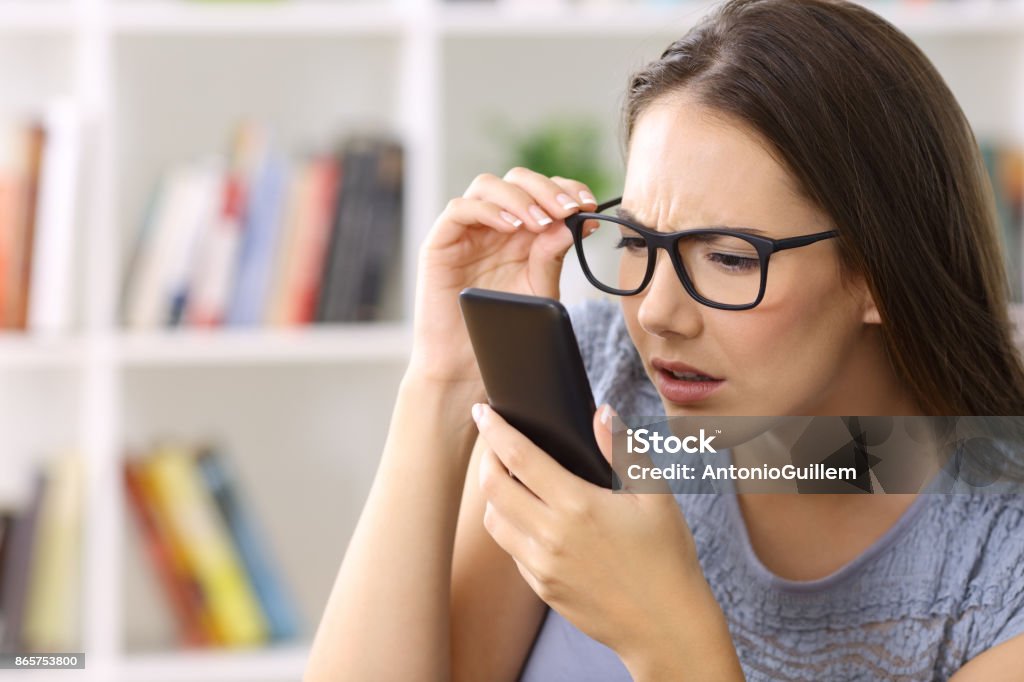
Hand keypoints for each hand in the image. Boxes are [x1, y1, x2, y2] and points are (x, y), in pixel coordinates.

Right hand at [409, 169, 597, 382]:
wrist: (467, 364)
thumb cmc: (504, 330)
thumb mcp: (540, 290)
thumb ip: (554, 255)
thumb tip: (578, 221)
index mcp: (520, 231)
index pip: (542, 191)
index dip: (565, 189)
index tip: (588, 205)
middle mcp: (493, 224)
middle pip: (516, 180)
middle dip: (546, 189)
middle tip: (568, 209)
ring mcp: (466, 231)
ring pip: (487, 186)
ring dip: (519, 198)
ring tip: (541, 222)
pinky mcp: (440, 243)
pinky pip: (459, 209)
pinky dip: (488, 211)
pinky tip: (511, 228)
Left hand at [471, 402, 734, 675]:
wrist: (665, 626)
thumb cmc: (666, 556)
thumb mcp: (656, 496)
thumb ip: (625, 449)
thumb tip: (601, 412)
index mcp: (578, 505)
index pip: (519, 457)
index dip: (494, 430)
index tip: (482, 411)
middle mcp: (552, 536)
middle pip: (492, 487)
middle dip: (485, 458)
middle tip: (493, 444)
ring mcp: (543, 566)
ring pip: (494, 521)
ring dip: (493, 495)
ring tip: (508, 480)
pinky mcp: (542, 588)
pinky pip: (512, 551)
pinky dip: (511, 527)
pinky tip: (531, 519)